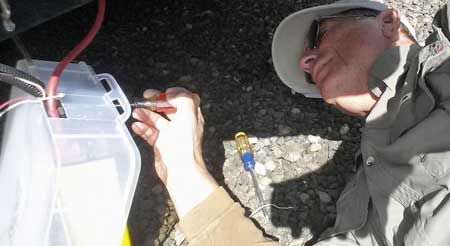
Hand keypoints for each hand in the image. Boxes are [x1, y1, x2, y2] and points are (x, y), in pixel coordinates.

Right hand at [131, 87, 217, 216]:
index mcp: (191, 117)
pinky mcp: (161, 145)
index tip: (163, 93)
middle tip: (145, 98)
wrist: (180, 170)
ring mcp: (171, 135)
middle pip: (168, 108)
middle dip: (156, 102)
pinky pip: (151, 133)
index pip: (184, 100)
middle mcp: (182, 124)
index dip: (174, 94)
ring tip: (136, 112)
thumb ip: (182, 98)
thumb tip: (172, 93)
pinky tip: (136, 125)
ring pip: (157, 120)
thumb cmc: (185, 143)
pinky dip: (143, 128)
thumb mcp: (188, 114)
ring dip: (146, 114)